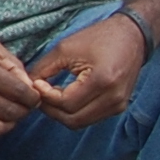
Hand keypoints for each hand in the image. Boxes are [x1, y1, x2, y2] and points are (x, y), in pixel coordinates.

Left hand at [26, 11, 149, 129]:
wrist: (131, 36)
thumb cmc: (98, 37)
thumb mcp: (65, 48)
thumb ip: (44, 68)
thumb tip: (27, 84)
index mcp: (102, 80)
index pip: (66, 103)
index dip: (46, 97)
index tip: (37, 84)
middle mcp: (113, 98)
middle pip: (72, 119)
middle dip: (51, 109)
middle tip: (39, 94)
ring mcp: (118, 105)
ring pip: (80, 122)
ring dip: (61, 113)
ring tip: (50, 96)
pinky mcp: (118, 107)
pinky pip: (89, 118)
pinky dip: (73, 112)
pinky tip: (64, 97)